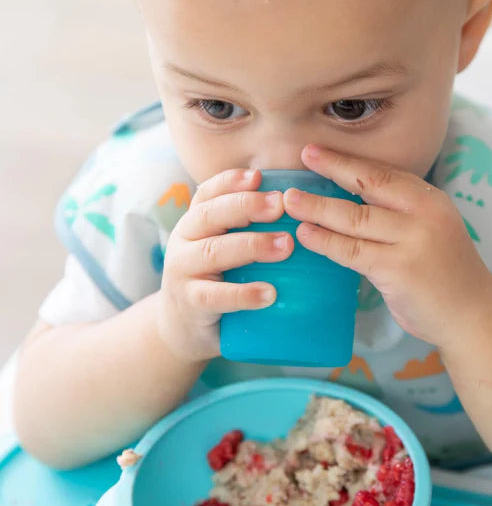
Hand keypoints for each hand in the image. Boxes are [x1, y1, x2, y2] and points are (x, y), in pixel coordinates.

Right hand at [157, 169, 293, 360]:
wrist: (182, 328)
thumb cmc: (215, 280)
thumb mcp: (223, 248)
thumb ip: (244, 227)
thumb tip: (294, 205)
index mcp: (194, 222)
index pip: (208, 193)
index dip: (231, 181)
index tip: (259, 176)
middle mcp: (183, 240)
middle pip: (211, 215)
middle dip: (247, 206)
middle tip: (281, 205)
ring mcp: (182, 271)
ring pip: (214, 252)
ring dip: (252, 245)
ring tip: (287, 245)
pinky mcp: (189, 302)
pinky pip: (215, 296)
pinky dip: (244, 293)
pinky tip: (270, 293)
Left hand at [283, 144, 491, 345]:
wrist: (471, 315)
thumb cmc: (445, 273)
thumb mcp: (430, 230)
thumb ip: (398, 214)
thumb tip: (348, 201)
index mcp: (430, 200)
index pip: (383, 172)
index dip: (346, 160)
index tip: (316, 150)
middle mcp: (424, 215)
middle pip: (368, 185)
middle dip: (332, 169)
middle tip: (301, 157)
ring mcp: (412, 242)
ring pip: (354, 218)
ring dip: (318, 208)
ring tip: (290, 201)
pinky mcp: (398, 270)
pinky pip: (352, 252)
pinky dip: (325, 242)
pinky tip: (305, 234)